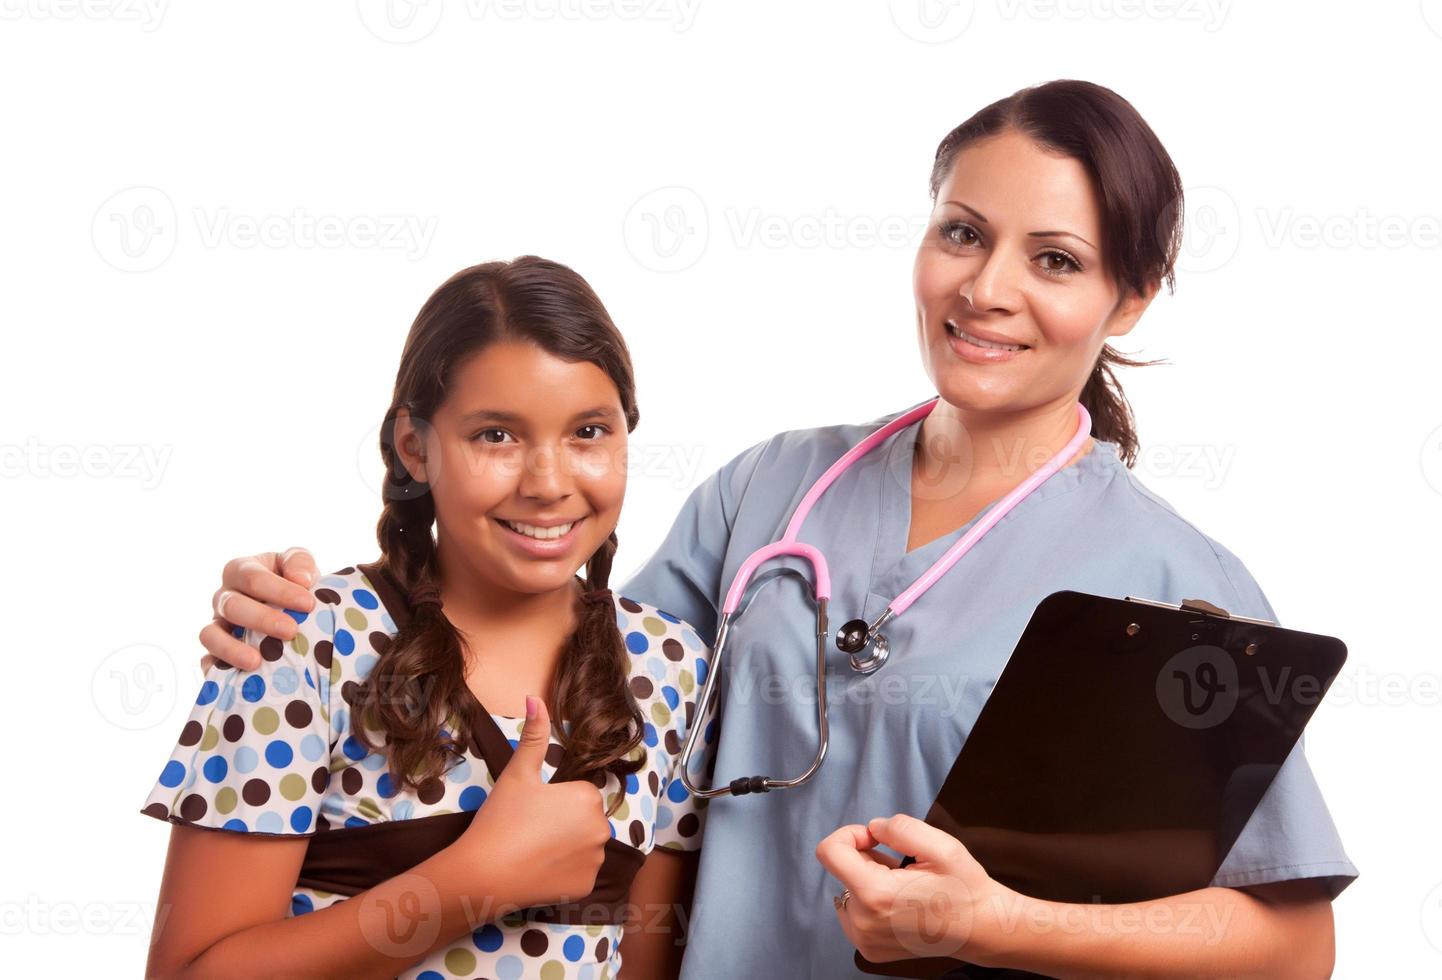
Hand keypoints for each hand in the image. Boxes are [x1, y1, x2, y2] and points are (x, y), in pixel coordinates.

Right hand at [198, 548, 318, 670]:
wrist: (294, 610)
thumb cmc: (295, 584)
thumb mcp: (299, 565)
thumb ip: (300, 563)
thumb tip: (301, 580)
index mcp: (242, 571)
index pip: (253, 578)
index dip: (279, 590)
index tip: (308, 604)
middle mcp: (224, 598)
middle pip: (232, 605)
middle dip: (261, 619)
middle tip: (291, 631)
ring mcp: (217, 626)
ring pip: (210, 635)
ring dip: (231, 649)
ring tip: (257, 662)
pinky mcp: (216, 653)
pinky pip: (208, 663)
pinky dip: (216, 670)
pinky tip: (237, 679)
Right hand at [456, 695, 611, 912]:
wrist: (485, 874)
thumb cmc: (501, 819)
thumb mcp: (518, 773)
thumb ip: (533, 734)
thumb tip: (534, 698)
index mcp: (588, 797)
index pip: (578, 793)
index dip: (553, 800)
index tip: (531, 810)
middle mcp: (602, 828)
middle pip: (584, 819)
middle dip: (563, 822)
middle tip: (529, 830)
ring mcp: (595, 860)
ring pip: (583, 846)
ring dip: (565, 847)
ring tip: (532, 850)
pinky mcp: (585, 886)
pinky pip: (578, 873)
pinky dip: (563, 872)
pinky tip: (539, 869)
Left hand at [815, 814, 1011, 966]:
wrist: (982, 930)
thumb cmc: (964, 888)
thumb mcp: (940, 845)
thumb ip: (900, 828)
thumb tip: (873, 828)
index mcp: (875, 894)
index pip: (829, 852)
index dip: (850, 835)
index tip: (875, 839)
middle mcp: (862, 922)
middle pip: (841, 870)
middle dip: (866, 858)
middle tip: (899, 866)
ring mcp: (864, 941)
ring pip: (846, 891)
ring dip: (867, 881)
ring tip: (902, 885)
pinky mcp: (869, 950)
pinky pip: (854, 913)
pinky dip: (870, 902)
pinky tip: (899, 903)